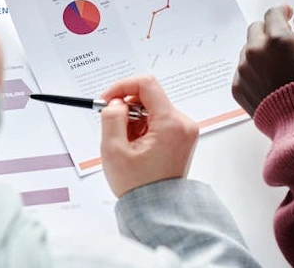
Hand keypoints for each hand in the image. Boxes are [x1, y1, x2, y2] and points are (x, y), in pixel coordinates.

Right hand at [100, 75, 198, 196]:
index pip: (147, 85)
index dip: (123, 87)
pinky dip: (144, 128)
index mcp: (171, 124)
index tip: (108, 99)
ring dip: (135, 120)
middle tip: (115, 129)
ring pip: (153, 109)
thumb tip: (116, 102)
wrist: (156, 210)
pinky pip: (159, 120)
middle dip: (128, 109)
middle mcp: (183, 124)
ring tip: (128, 145)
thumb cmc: (138, 186)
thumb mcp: (114, 150)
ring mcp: (185, 131)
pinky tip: (138, 147)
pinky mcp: (182, 137)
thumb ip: (112, 118)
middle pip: (150, 97)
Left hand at [232, 5, 293, 115]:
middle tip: (284, 43)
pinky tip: (270, 82)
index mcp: (277, 39)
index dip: (282, 12)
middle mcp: (255, 51)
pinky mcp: (238, 87)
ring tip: (279, 68)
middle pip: (256, 29)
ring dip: (261, 52)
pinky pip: (243, 70)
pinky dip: (254, 71)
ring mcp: (244, 70)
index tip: (287, 14)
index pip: (273, 14)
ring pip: (248, 50)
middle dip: (270, 31)